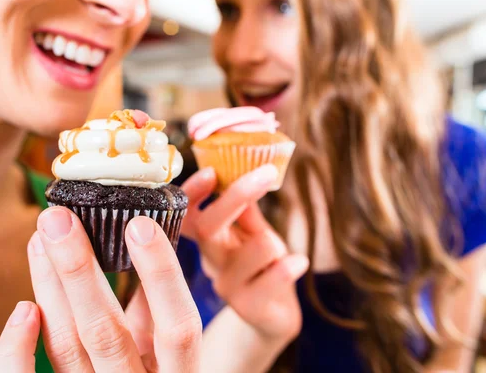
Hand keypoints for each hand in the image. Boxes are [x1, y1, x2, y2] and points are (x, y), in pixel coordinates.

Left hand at [0, 208, 201, 371]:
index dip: (161, 277)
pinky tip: (24, 308)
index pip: (177, 328)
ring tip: (40, 240)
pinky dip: (17, 346)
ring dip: (49, 288)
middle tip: (59, 220)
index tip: (139, 226)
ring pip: (65, 346)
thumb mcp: (170, 358)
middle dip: (80, 270)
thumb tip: (147, 253)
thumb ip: (159, 318)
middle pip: (106, 332)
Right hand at [181, 166, 308, 341]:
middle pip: (209, 228)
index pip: (187, 214)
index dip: (192, 193)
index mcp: (210, 239)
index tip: (211, 172)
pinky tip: (298, 263)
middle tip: (265, 173)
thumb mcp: (253, 232)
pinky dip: (290, 266)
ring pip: (253, 249)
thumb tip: (240, 169)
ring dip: (275, 241)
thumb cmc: (261, 266)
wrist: (272, 316)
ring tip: (282, 252)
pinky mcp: (249, 307)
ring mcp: (228, 286)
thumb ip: (246, 208)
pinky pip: (274, 278)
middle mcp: (212, 262)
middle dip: (236, 197)